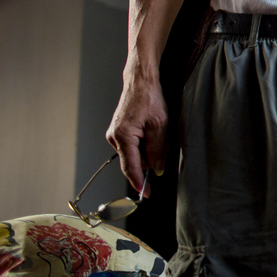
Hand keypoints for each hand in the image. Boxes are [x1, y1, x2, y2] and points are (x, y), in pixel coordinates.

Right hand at [105, 75, 167, 196]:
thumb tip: (156, 170)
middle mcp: (114, 138)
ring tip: (156, 131)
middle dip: (149, 159)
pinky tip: (150, 131)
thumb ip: (157, 149)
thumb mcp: (160, 125)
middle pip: (133, 161)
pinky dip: (143, 144)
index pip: (131, 167)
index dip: (139, 182)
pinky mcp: (118, 132)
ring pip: (133, 154)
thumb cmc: (149, 99)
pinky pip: (131, 146)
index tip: (146, 194)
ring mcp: (114, 135)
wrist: (140, 82)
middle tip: (162, 145)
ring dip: (147, 150)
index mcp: (123, 137)